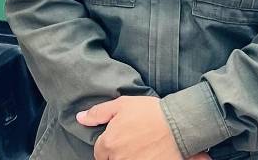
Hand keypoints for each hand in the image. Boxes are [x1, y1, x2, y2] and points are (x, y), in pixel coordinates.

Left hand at [76, 96, 203, 159]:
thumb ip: (98, 113)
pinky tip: (148, 154)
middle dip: (118, 153)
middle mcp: (118, 159)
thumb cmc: (150, 112)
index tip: (120, 139)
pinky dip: (142, 159)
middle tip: (131, 142)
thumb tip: (79, 118)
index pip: (99, 152)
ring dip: (130, 156)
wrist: (177, 124)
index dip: (108, 145)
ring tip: (141, 148)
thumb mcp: (122, 104)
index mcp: (109, 143)